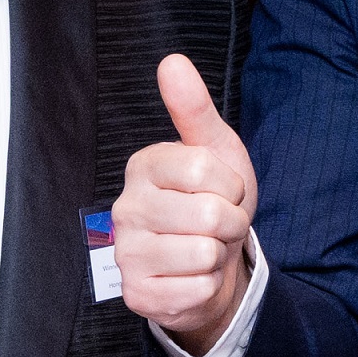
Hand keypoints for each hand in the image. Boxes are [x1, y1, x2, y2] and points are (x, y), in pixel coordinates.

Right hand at [115, 53, 254, 353]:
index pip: (207, 169)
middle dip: (230, 223)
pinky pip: (198, 289)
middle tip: (216, 226)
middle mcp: (126, 208)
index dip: (230, 185)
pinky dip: (208, 286)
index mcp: (144, 167)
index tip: (221, 190)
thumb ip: (194, 108)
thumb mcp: (214, 151)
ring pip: (205, 254)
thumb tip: (172, 62)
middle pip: (210, 214)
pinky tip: (192, 277)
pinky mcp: (137, 294)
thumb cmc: (212, 204)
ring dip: (219, 256)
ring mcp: (127, 254)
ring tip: (204, 250)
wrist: (211, 265)